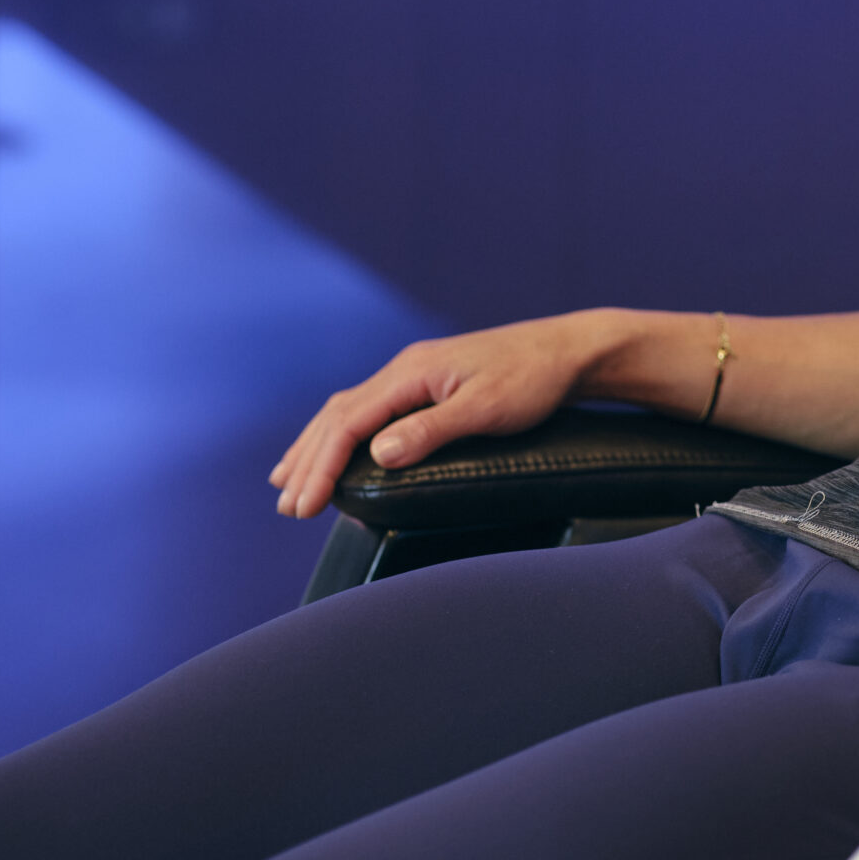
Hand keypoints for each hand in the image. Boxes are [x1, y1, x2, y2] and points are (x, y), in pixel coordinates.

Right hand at [269, 312, 614, 519]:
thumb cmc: (535, 379)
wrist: (570, 351)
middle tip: (288, 508)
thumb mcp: (487, 409)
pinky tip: (337, 451)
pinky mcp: (428, 383)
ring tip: (288, 483)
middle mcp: (404, 369)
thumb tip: (379, 453)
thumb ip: (433, 430)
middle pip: (337, 416)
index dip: (322, 466)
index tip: (304, 505)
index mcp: (411, 372)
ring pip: (347, 411)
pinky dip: (341, 434)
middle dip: (308, 462)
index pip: (348, 423)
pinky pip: (369, 409)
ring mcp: (415, 374)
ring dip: (315, 447)